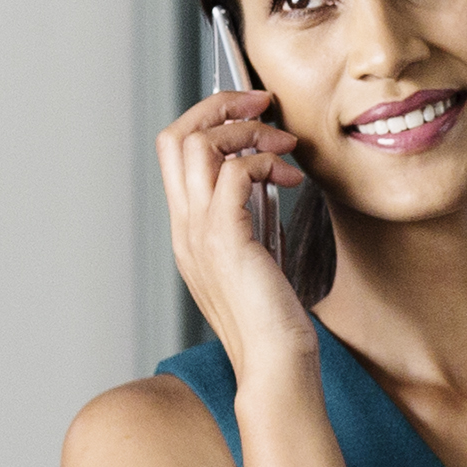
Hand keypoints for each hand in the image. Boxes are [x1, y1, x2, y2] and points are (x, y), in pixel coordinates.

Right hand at [156, 88, 317, 368]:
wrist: (276, 362)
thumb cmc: (274, 316)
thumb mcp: (256, 253)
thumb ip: (249, 215)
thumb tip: (268, 173)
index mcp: (187, 229)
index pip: (176, 152)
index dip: (210, 119)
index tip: (254, 113)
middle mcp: (184, 227)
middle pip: (174, 136)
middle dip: (219, 105)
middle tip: (263, 103)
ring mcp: (199, 234)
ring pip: (197, 145)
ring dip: (247, 129)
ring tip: (284, 144)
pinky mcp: (226, 240)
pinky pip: (233, 173)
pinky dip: (264, 160)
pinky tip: (292, 177)